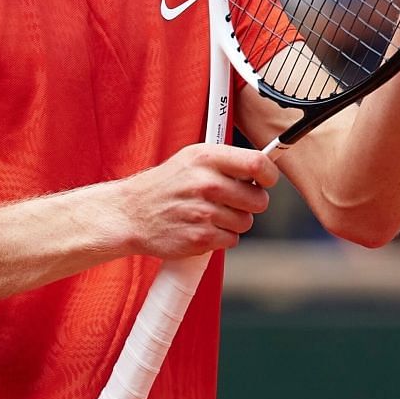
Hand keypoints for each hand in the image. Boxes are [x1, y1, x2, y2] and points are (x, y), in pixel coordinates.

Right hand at [109, 144, 279, 258]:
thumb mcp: (191, 160)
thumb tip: (264, 170)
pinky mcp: (200, 238)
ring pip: (246, 222)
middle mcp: (205, 183)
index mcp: (205, 158)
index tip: (265, 181)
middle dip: (249, 203)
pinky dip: (220, 237)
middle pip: (258, 199)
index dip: (269, 175)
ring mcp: (202, 212)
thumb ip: (227, 162)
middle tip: (229, 201)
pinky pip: (231, 240)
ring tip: (209, 214)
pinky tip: (201, 227)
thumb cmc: (165, 185)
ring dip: (233, 222)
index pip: (257, 163)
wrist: (130, 214)